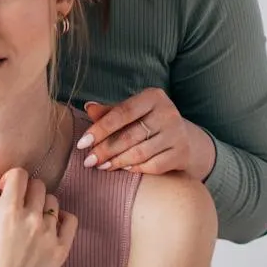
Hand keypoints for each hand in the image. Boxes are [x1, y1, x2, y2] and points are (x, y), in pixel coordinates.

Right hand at [0, 170, 77, 266]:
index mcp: (7, 213)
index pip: (19, 175)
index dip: (10, 178)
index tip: (4, 189)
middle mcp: (31, 221)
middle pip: (38, 185)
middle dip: (25, 190)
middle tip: (16, 205)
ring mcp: (49, 236)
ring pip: (53, 202)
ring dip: (41, 204)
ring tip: (29, 219)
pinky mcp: (61, 251)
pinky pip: (70, 220)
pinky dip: (61, 218)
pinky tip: (48, 226)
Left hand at [77, 90, 215, 179]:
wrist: (184, 137)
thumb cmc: (149, 121)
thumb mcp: (133, 111)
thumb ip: (110, 112)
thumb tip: (88, 107)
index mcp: (153, 97)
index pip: (122, 113)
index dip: (100, 128)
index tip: (82, 143)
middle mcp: (168, 112)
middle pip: (129, 135)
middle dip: (105, 149)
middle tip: (88, 161)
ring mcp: (177, 134)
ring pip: (140, 152)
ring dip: (117, 162)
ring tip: (101, 166)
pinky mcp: (181, 153)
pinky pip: (153, 166)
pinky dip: (135, 169)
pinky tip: (123, 170)